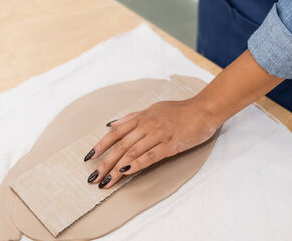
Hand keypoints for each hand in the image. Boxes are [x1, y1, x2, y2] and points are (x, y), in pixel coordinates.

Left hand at [84, 97, 216, 188]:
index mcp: (141, 117)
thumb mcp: (153, 109)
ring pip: (132, 152)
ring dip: (117, 169)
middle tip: (94, 178)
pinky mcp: (170, 145)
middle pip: (121, 145)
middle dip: (105, 163)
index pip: (115, 132)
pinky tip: (127, 172)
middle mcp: (147, 125)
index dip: (101, 145)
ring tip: (106, 182)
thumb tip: (113, 124)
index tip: (89, 158)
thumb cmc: (179, 111)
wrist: (202, 110)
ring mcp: (158, 135)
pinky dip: (137, 164)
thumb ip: (133, 117)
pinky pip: (150, 156)